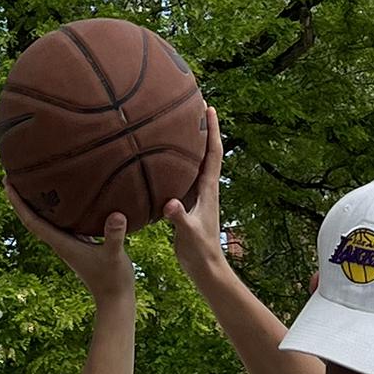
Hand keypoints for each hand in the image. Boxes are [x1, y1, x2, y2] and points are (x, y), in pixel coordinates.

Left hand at [5, 179, 133, 300]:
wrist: (115, 300)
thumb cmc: (113, 279)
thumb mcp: (115, 255)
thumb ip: (114, 236)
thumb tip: (117, 214)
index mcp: (61, 243)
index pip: (31, 221)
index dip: (17, 202)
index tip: (6, 183)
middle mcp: (60, 243)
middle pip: (32, 218)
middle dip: (20, 199)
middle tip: (10, 175)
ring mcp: (68, 244)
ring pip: (45, 220)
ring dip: (35, 203)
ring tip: (30, 181)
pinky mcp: (78, 245)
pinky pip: (61, 223)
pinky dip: (56, 210)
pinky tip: (62, 198)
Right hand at [164, 106, 224, 278]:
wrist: (204, 266)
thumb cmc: (200, 251)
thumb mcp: (189, 234)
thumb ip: (179, 218)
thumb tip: (169, 204)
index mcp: (208, 189)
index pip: (213, 153)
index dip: (212, 130)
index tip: (209, 108)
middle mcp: (205, 188)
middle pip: (205, 151)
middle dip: (202, 129)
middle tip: (193, 106)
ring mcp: (196, 195)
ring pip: (193, 163)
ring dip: (189, 144)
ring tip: (177, 125)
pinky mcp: (186, 204)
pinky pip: (181, 177)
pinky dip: (175, 164)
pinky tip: (161, 160)